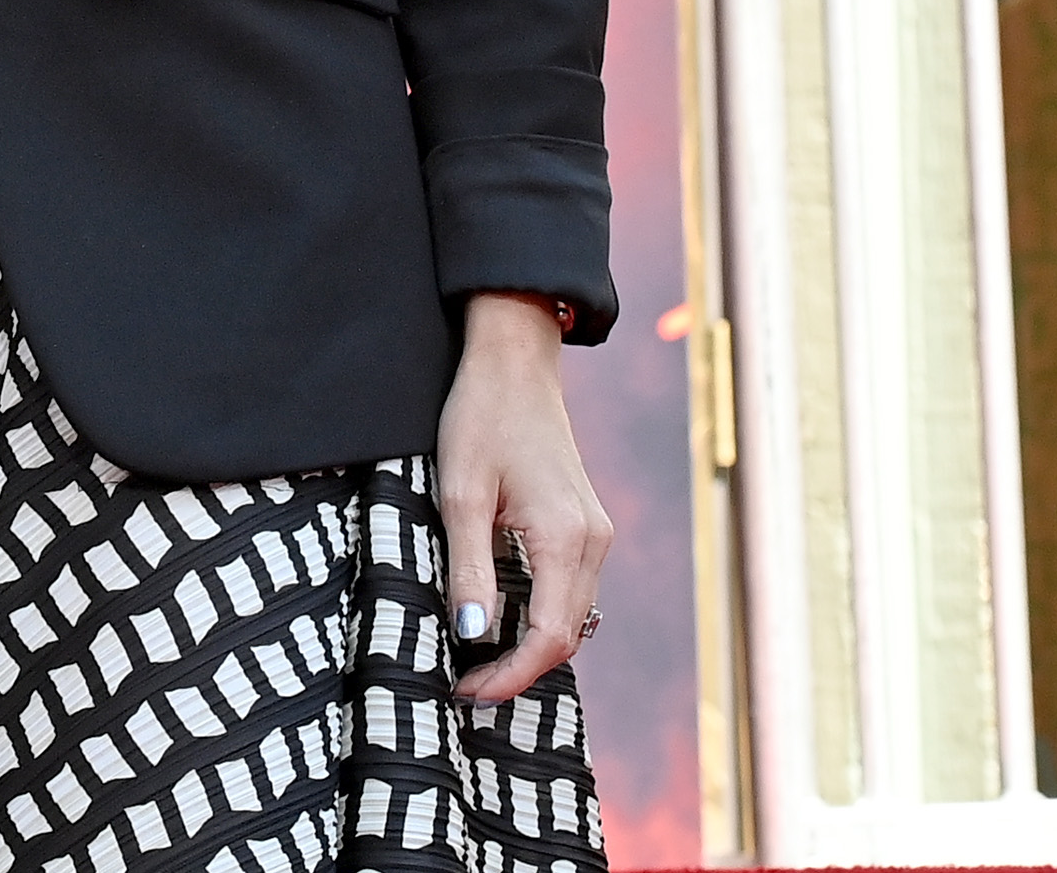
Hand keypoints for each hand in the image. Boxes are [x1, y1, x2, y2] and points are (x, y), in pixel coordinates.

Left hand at [432, 293, 609, 704]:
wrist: (513, 364)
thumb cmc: (480, 419)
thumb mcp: (460, 492)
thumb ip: (470, 567)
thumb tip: (473, 636)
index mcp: (567, 539)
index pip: (548, 637)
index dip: (510, 674)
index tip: (466, 691)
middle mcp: (593, 543)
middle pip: (566, 635)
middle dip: (519, 669)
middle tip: (464, 685)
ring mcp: (596, 534)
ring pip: (572, 615)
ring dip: (532, 646)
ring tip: (477, 662)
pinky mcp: (586, 525)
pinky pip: (571, 589)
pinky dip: (542, 615)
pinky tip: (504, 620)